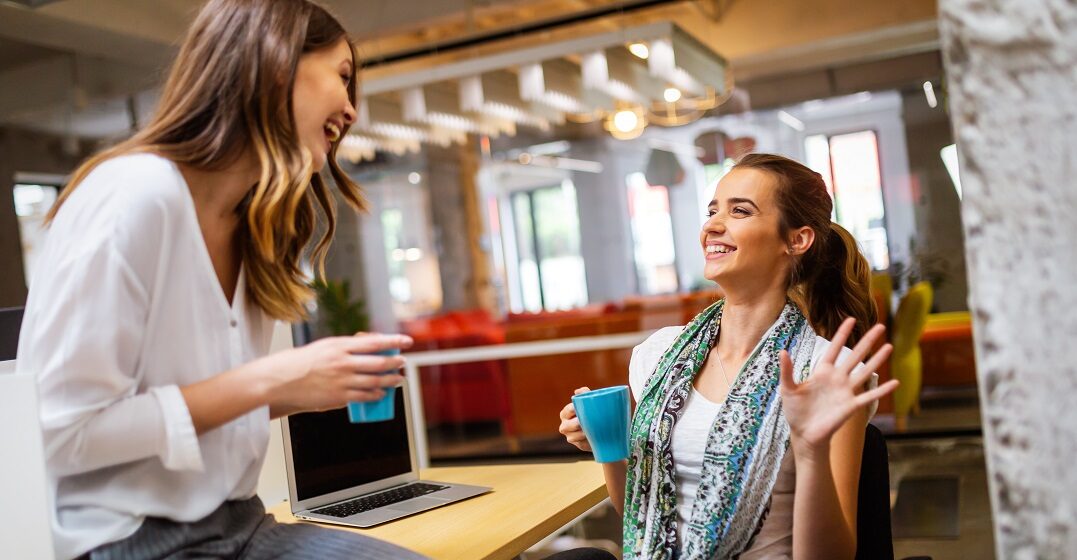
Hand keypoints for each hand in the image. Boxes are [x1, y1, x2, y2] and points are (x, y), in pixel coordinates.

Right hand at [259, 333, 411, 414]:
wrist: (281, 380)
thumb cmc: (304, 362)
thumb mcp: (326, 346)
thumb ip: (347, 347)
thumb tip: (370, 347)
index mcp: (340, 346)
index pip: (373, 342)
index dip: (393, 341)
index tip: (407, 341)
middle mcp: (343, 362)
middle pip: (378, 362)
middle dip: (395, 363)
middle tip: (403, 362)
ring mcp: (342, 381)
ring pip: (375, 381)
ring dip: (390, 380)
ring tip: (399, 378)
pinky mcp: (338, 397)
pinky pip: (364, 396)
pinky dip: (376, 394)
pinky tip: (382, 393)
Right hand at [558, 387, 592, 451]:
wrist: (601, 429)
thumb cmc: (592, 412)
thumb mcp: (588, 402)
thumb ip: (584, 394)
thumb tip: (578, 391)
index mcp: (565, 413)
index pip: (568, 410)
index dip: (574, 409)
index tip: (581, 408)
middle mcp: (564, 426)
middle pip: (568, 426)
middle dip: (578, 423)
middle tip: (587, 421)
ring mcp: (570, 436)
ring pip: (574, 436)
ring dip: (584, 433)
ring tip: (593, 429)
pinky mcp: (578, 444)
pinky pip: (581, 443)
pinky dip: (587, 440)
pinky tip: (593, 436)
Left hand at [780, 318, 897, 450]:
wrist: (804, 433)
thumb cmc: (795, 411)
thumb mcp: (788, 389)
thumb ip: (787, 371)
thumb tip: (782, 351)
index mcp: (822, 372)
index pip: (833, 348)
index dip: (842, 334)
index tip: (851, 319)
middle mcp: (837, 378)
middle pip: (855, 355)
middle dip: (867, 341)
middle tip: (880, 326)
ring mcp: (846, 391)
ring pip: (865, 372)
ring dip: (877, 360)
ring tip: (889, 347)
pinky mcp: (851, 406)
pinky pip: (869, 396)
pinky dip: (882, 390)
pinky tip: (895, 382)